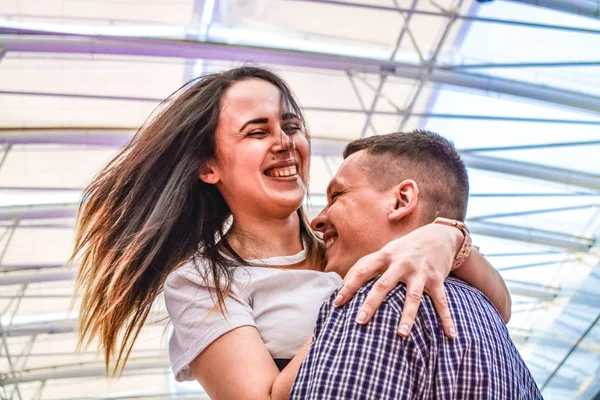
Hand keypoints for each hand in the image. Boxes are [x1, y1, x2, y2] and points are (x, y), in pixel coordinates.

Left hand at [333, 223, 461, 338]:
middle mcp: (401, 263)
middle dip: (372, 303)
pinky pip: (441, 301)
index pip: (363, 270)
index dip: (349, 286)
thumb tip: (343, 281)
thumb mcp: (385, 251)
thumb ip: (366, 264)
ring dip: (407, 316)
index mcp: (385, 256)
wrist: (438, 234)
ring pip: (413, 296)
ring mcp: (420, 271)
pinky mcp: (437, 279)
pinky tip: (449, 334)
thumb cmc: (405, 247)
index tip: (337, 303)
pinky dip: (446, 318)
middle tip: (359, 321)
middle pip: (384, 284)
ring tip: (401, 334)